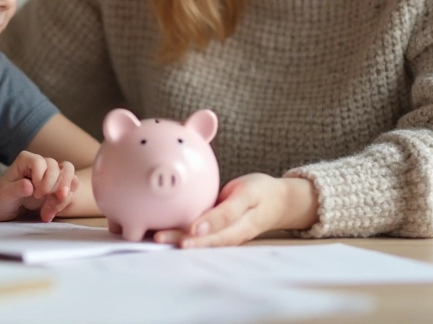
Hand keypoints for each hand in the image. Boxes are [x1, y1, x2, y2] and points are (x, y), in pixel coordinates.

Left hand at [0, 151, 78, 221]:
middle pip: (60, 167)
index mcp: (26, 160)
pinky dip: (64, 202)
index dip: (41, 177)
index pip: (41, 162)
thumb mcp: (4, 195)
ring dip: (64, 196)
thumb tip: (30, 185)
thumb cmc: (0, 198)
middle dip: (55, 187)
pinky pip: (71, 189)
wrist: (3, 208)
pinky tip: (51, 213)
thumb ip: (16, 189)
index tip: (34, 193)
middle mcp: (42, 164)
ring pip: (70, 176)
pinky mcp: (58, 187)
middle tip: (42, 201)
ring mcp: (51, 175)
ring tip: (50, 212)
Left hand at [153, 173, 317, 247]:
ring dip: (177, 238)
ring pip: (199, 239)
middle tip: (157, 238)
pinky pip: (199, 232)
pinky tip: (164, 228)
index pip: (216, 236)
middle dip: (179, 240)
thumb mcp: (247, 195)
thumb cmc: (262, 192)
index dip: (198, 239)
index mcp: (239, 228)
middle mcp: (229, 235)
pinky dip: (181, 231)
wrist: (278, 200)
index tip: (181, 241)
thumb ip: (226, 211)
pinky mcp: (217, 230)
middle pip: (203, 241)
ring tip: (154, 237)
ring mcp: (223, 234)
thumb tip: (199, 225)